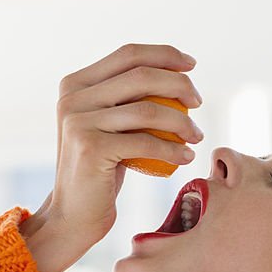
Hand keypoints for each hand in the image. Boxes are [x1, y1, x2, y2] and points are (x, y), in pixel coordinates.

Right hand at [20, 43, 202, 271]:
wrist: (74, 216)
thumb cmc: (100, 173)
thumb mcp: (109, 129)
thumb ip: (125, 101)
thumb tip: (175, 76)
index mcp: (76, 84)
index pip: (128, 55)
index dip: (164, 55)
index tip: (191, 65)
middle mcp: (73, 97)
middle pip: (141, 76)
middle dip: (179, 85)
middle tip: (198, 103)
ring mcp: (79, 121)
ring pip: (147, 109)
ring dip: (181, 121)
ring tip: (196, 136)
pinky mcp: (91, 148)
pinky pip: (145, 142)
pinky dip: (172, 148)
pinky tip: (186, 157)